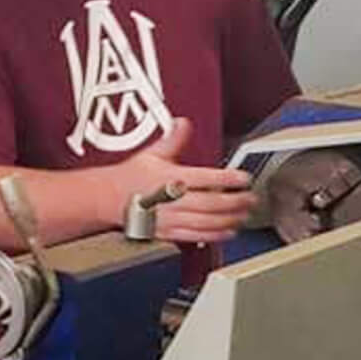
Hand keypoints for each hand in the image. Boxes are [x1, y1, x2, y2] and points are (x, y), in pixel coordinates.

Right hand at [120, 117, 256, 244]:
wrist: (109, 200)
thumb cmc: (129, 178)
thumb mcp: (151, 154)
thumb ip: (173, 140)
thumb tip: (183, 123)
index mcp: (170, 178)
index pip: (205, 177)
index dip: (228, 178)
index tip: (244, 178)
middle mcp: (172, 200)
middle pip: (211, 203)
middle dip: (235, 202)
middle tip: (251, 198)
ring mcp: (171, 218)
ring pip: (206, 221)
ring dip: (229, 219)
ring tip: (244, 215)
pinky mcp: (169, 232)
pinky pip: (195, 236)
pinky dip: (214, 235)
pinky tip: (228, 232)